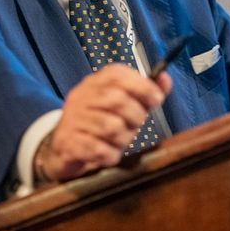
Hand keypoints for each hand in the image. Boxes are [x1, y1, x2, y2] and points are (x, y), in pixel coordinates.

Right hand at [34, 64, 170, 182]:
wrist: (64, 147)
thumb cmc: (101, 122)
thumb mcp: (123, 104)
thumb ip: (145, 92)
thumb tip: (165, 79)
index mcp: (96, 82)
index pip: (119, 75)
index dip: (142, 86)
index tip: (156, 99)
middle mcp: (82, 96)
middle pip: (118, 100)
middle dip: (135, 116)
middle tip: (135, 125)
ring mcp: (73, 119)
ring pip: (111, 127)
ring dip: (124, 139)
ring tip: (120, 141)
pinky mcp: (69, 142)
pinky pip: (99, 149)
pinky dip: (111, 155)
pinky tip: (109, 154)